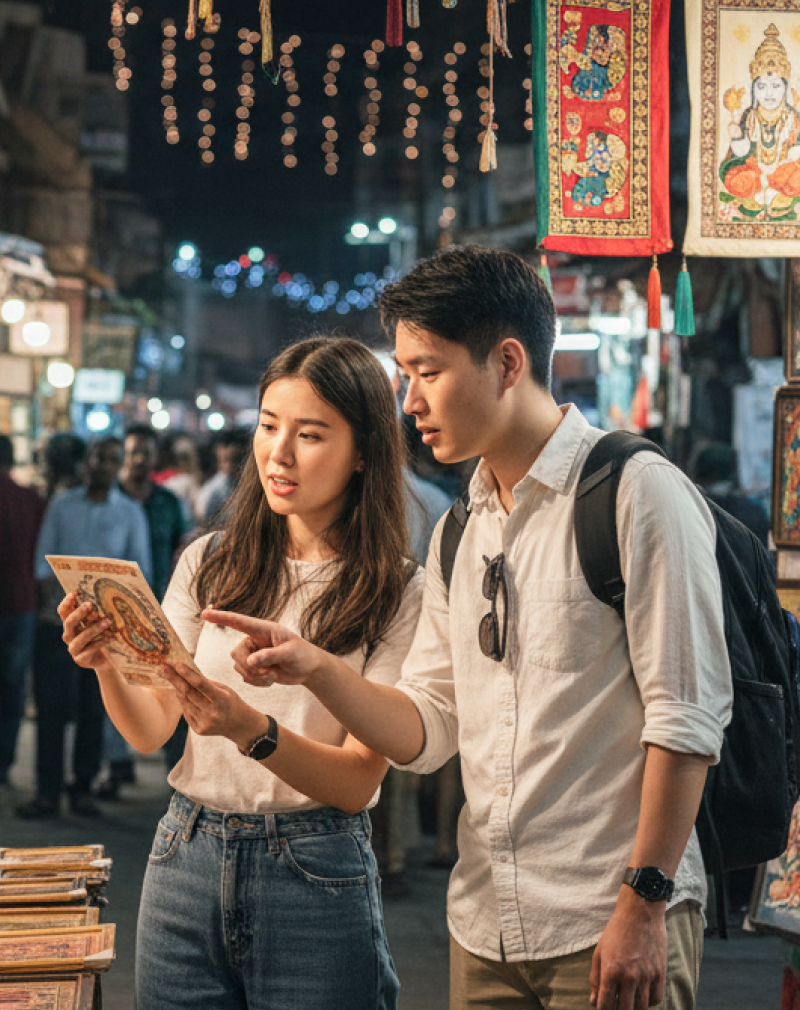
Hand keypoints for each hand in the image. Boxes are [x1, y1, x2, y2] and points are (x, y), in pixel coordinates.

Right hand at [58, 592, 111, 669]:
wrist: (108, 658)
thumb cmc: (104, 634)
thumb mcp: (99, 621)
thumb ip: (97, 611)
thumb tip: (106, 594)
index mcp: (71, 624)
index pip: (63, 611)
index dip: (67, 602)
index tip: (75, 592)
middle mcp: (69, 635)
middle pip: (69, 623)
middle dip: (79, 613)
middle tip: (90, 605)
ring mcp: (73, 648)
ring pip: (80, 637)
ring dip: (93, 629)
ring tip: (107, 621)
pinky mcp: (81, 660)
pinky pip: (90, 649)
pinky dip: (101, 642)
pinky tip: (111, 637)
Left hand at [159, 661, 266, 749]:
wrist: (239, 725)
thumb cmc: (231, 702)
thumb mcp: (224, 689)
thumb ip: (206, 683)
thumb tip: (186, 672)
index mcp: (221, 700)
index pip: (201, 685)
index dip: (187, 674)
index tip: (176, 664)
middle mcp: (212, 713)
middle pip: (188, 693)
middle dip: (174, 679)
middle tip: (163, 668)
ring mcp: (204, 723)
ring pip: (184, 702)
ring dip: (176, 689)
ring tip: (170, 677)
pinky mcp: (198, 729)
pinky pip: (186, 712)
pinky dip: (182, 701)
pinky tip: (180, 692)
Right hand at [202, 609, 324, 688]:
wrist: (307, 669)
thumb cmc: (302, 655)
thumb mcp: (290, 654)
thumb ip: (270, 656)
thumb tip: (250, 662)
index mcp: (263, 630)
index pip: (238, 621)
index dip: (220, 617)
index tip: (204, 614)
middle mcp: (254, 640)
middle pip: (236, 653)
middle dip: (249, 667)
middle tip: (269, 672)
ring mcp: (253, 654)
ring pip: (239, 666)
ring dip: (255, 676)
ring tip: (273, 675)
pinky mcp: (254, 668)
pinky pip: (245, 677)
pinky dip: (257, 682)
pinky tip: (271, 679)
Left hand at [590, 887, 666, 1009]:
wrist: (640, 913)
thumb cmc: (616, 930)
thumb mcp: (599, 951)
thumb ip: (595, 978)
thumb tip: (594, 1001)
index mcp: (611, 971)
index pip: (605, 1005)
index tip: (602, 1009)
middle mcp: (629, 976)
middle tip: (616, 1007)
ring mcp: (647, 976)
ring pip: (641, 1008)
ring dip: (634, 1009)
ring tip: (628, 1003)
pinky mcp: (660, 973)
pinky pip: (656, 999)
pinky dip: (648, 1002)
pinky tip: (642, 997)